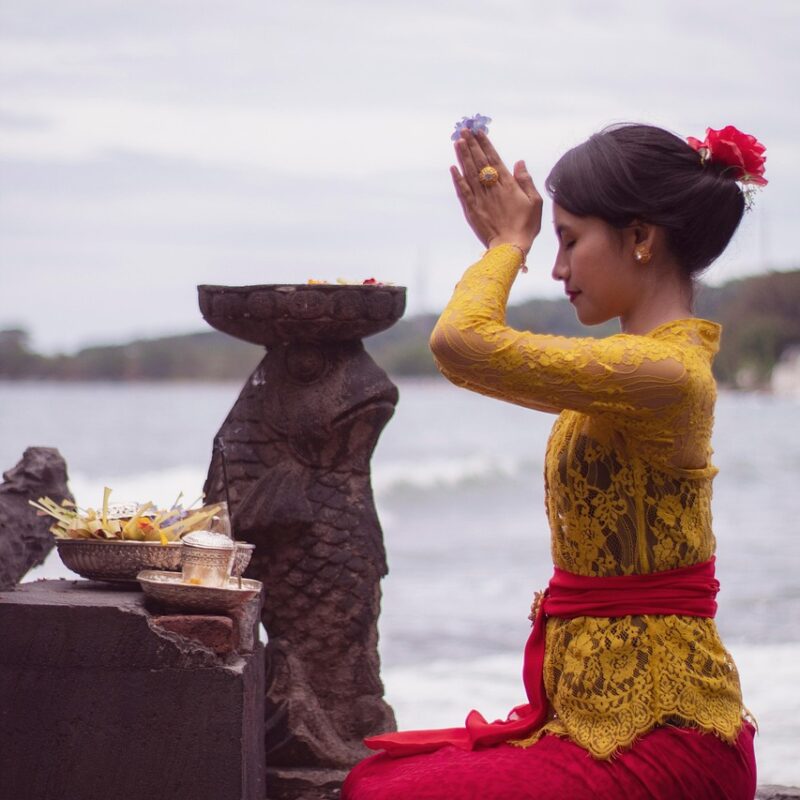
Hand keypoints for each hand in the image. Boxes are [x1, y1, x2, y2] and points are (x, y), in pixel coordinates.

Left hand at [451, 130, 541, 253]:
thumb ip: (526, 180)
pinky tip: (453, 168)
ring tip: (458, 141)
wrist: (510, 248)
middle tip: (464, 129)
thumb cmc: (526, 226)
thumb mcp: (534, 202)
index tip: (479, 131)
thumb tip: (519, 161)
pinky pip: (462, 191)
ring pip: (469, 173)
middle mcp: (492, 188)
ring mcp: (480, 199)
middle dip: (472, 145)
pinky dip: (457, 179)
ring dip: (463, 156)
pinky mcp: (471, 210)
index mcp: (508, 184)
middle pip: (479, 162)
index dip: (485, 144)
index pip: (494, 159)